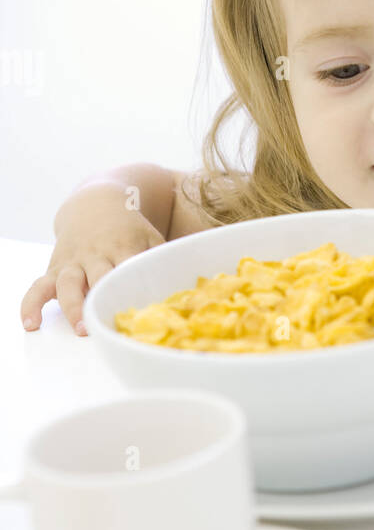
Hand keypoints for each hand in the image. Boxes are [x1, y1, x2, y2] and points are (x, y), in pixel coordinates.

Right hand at [20, 208, 165, 336]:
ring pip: (68, 283)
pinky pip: (39, 286)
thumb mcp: (150, 236)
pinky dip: (32, 304)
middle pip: (98, 277)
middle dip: (102, 298)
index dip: (133, 286)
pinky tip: (31, 323)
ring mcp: (74, 261)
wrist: (96, 201)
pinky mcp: (56, 267)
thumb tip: (187, 287)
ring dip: (72, 305)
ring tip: (79, 328)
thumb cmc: (130, 228)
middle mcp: (96, 254)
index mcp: (124, 246)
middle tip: (109, 323)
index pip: (128, 268)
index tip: (141, 310)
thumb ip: (162, 260)